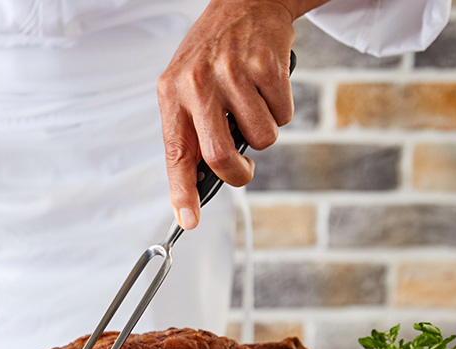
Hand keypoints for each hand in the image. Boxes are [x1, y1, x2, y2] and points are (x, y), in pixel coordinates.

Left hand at [157, 0, 324, 228]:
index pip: (176, 153)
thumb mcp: (185, 86)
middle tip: (244, 170)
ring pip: (261, 138)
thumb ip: (189, 130)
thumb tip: (197, 181)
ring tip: (253, 103)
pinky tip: (267, 86)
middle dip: (238, 174)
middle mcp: (198, 83)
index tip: (188, 220)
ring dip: (264, 131)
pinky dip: (281, 109)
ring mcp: (233, 73)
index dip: (182, 192)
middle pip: (220, 156)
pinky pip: (283, 115)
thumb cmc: (214, 53)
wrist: (245, 2)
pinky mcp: (266, 66)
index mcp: (172, 93)